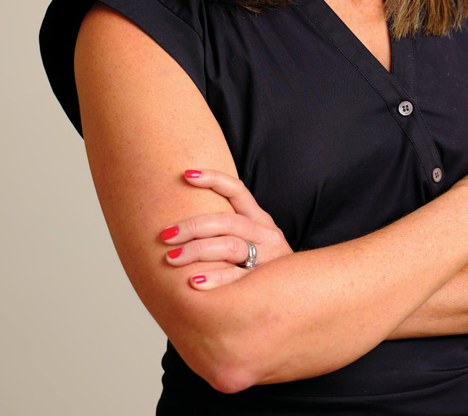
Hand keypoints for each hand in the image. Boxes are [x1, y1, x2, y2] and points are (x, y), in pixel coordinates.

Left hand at [160, 168, 292, 289]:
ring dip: (197, 250)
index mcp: (261, 220)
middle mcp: (266, 234)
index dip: (214, 179)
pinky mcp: (266, 283)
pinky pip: (237, 278)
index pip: (238, 191)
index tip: (186, 174)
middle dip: (193, 226)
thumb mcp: (256, 241)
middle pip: (227, 222)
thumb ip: (229, 231)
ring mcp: (268, 258)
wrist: (301, 294)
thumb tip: (185, 221)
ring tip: (171, 257)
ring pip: (231, 246)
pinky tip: (194, 281)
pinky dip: (215, 277)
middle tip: (165, 235)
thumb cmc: (267, 267)